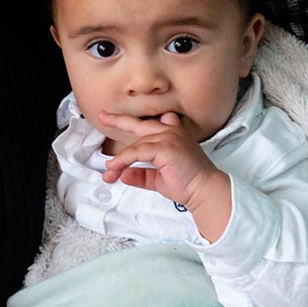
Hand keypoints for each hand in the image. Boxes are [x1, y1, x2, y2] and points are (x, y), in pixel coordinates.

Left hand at [98, 111, 233, 241]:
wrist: (204, 190)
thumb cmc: (187, 183)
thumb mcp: (159, 178)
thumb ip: (142, 174)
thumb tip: (124, 175)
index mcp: (173, 134)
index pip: (151, 124)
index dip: (134, 123)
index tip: (119, 120)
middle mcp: (171, 130)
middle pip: (140, 123)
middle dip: (119, 120)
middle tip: (103, 116)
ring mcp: (169, 136)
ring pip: (135, 144)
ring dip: (119, 159)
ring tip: (108, 172)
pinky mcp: (165, 147)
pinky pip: (137, 152)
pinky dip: (123, 160)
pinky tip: (115, 168)